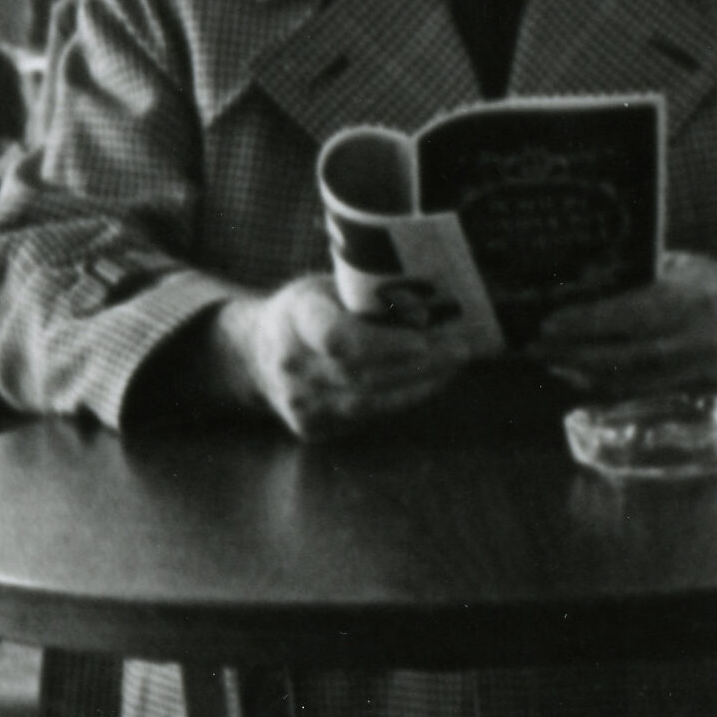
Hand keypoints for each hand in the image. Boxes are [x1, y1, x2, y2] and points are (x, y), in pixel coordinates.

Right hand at [211, 271, 465, 437]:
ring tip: (453, 368)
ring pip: (369, 403)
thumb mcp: (326, 287)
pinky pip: (366, 418)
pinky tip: (428, 384)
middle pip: (363, 375)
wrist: (254, 354)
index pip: (338, 338)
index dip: (384, 344)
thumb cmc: (308, 312)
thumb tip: (437, 303)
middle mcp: (291, 364)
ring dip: (418, 386)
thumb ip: (367, 296)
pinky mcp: (312, 428)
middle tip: (461, 351)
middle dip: (420, 365)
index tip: (425, 341)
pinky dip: (401, 400)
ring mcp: (299, 402)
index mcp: (294, 317)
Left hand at [539, 250, 716, 398]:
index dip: (588, 323)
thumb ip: (635, 277)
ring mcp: (701, 370)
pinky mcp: (700, 390)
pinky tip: (581, 378)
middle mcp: (698, 339)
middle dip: (576, 355)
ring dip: (586, 377)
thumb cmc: (704, 280)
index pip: (631, 315)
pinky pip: (646, 394)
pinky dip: (609, 388)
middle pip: (627, 358)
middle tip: (536, 349)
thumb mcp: (674, 265)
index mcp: (691, 299)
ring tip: (552, 364)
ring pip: (633, 383)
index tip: (548, 324)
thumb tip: (576, 285)